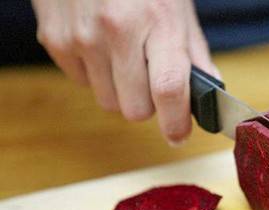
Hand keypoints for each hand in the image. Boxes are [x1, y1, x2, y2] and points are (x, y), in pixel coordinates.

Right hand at [32, 0, 218, 144]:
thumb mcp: (179, 10)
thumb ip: (195, 56)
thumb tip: (210, 96)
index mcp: (157, 21)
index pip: (168, 89)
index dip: (176, 122)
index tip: (179, 134)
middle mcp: (116, 30)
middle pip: (135, 110)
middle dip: (148, 103)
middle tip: (151, 79)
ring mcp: (80, 36)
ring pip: (108, 102)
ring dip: (121, 90)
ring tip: (124, 55)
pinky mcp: (54, 40)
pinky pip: (82, 82)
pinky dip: (95, 73)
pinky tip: (100, 44)